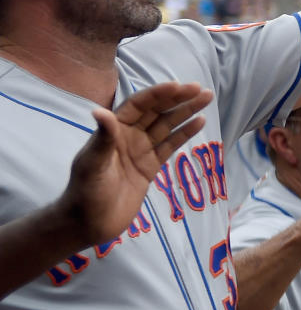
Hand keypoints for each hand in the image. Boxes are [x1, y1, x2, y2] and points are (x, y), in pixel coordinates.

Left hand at [60, 82, 211, 244]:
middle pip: (157, 111)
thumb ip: (102, 138)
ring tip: (206, 98)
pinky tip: (200, 122)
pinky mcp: (151, 166)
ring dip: (186, 111)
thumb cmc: (85, 192)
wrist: (89, 224)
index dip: (158, 94)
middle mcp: (129, 136)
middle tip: (200, 88)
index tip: (178, 86)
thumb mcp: (92, 164)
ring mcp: (142, 150)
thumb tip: (100, 111)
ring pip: (168, 125)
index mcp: (114, 130)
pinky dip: (185, 133)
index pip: (139, 105)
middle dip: (178, 98)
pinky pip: (171, 145)